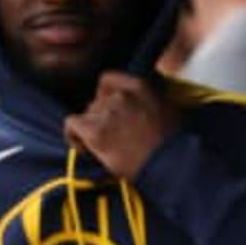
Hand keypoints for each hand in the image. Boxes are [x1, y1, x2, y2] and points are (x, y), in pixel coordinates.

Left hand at [63, 72, 180, 178]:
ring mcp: (106, 111)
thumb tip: (139, 109)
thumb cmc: (175, 144)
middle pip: (95, 101)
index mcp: (140, 86)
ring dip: (90, 131)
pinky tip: (86, 150)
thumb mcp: (169, 110)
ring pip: (85, 115)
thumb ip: (148, 101)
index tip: (110, 112)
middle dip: (100, 118)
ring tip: (103, 149)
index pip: (107, 80)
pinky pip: (71, 125)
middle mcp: (120, 95)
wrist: (170, 164)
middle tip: (112, 138)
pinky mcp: (94, 130)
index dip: (103, 96)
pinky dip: (74, 137)